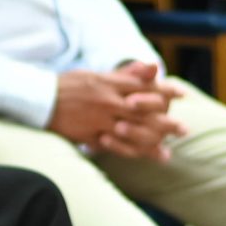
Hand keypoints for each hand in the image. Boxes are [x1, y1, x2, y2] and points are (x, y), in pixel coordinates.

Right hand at [48, 62, 187, 160]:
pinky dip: (130, 152)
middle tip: (184, 130)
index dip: (165, 91)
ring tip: (167, 150)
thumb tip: (153, 67)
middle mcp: (108, 102)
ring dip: (151, 142)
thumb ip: (126, 74)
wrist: (40, 99)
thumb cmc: (70, 85)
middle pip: (143, 113)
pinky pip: (114, 146)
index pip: (144, 86)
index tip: (182, 94)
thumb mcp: (98, 74)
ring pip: (131, 132)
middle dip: (165, 122)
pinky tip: (142, 158)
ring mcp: (99, 120)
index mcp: (110, 84)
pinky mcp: (89, 136)